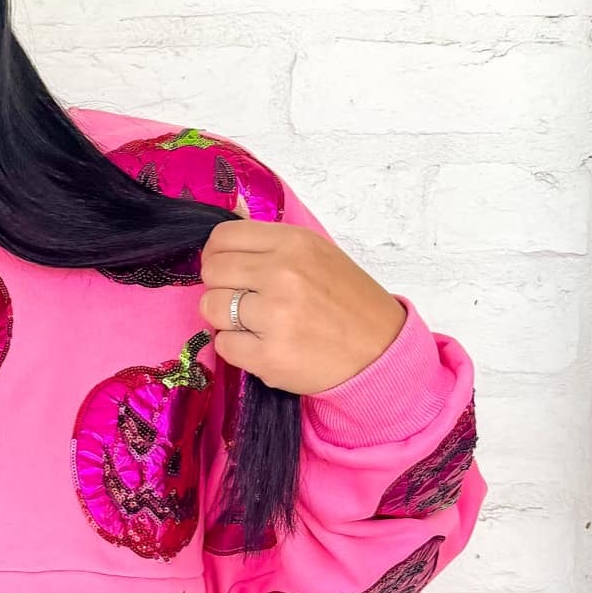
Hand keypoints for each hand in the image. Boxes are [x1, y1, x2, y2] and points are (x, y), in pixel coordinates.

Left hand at [199, 217, 407, 394]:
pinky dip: (237, 348)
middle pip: (212, 271)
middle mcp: (282, 274)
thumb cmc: (349, 303)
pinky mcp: (269, 356)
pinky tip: (262, 345)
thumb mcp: (318, 255)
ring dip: (225, 319)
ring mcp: (275, 316)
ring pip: (210, 308)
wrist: (381, 351)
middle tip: (242, 300)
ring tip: (254, 324)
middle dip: (219, 287)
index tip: (227, 270)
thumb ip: (273, 247)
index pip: (224, 237)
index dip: (217, 255)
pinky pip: (223, 345)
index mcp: (293, 244)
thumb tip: (223, 243)